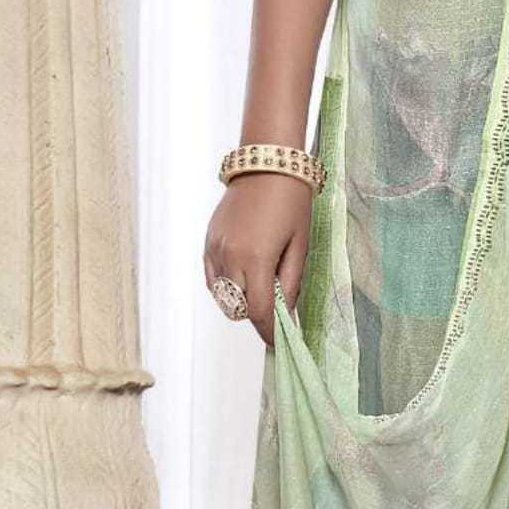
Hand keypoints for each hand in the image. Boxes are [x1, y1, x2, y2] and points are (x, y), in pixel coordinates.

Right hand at [203, 172, 313, 348]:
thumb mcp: (300, 244)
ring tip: (263, 285)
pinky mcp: (207, 242)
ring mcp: (214, 250)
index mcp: (256, 260)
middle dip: (258, 316)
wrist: (266, 164)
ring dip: (242, 301)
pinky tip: (245, 275)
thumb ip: (292, 283)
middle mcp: (230, 258)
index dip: (270, 333)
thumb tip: (287, 314)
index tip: (280, 344)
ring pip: (223, 296)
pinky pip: (213, 278)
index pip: (260, 312)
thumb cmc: (292, 202)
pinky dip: (227, 286)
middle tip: (278, 308)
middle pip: (239, 309)